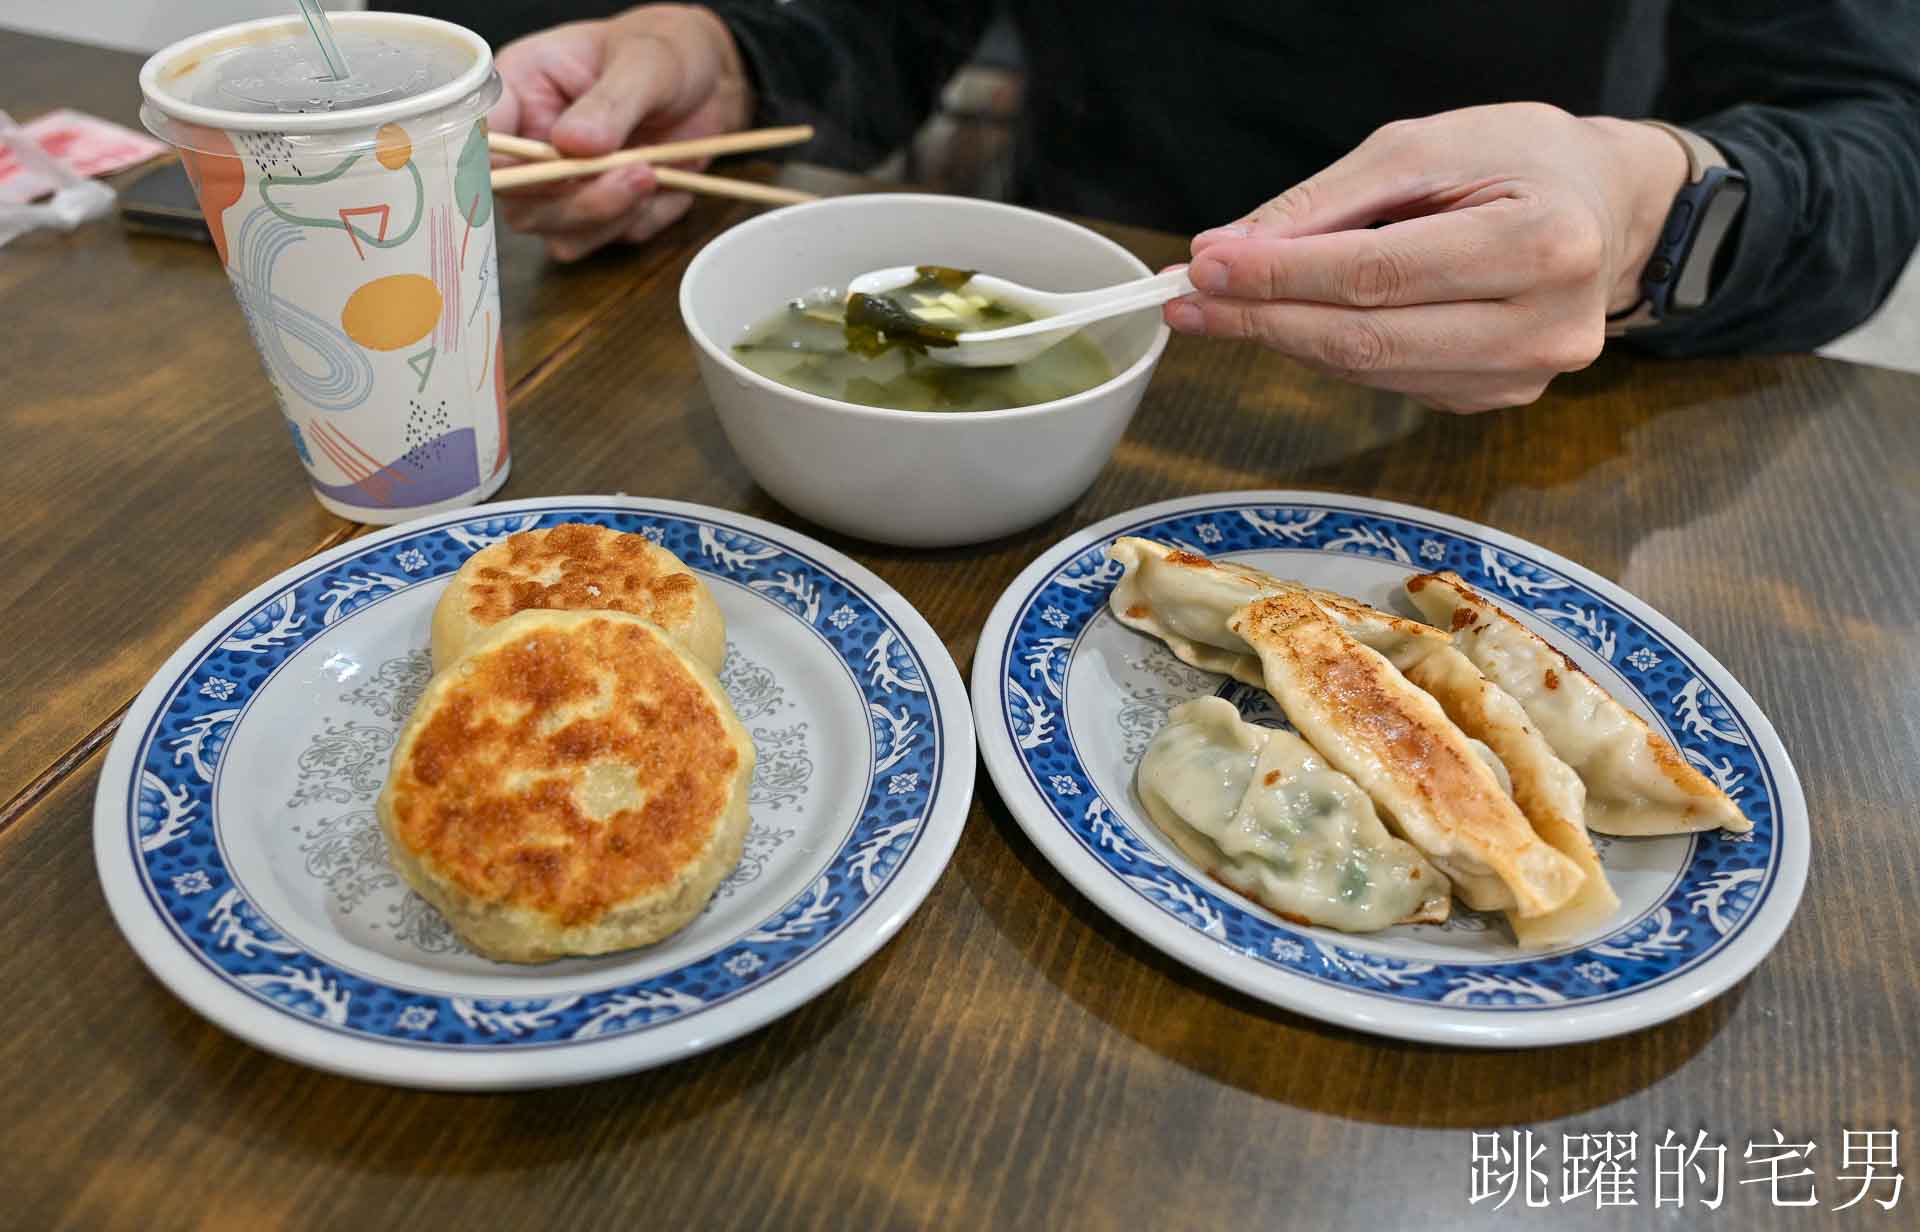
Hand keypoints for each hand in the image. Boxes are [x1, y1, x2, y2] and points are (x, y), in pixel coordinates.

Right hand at [490, 5, 752, 260]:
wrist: (711, 84)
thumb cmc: (667, 52)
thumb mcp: (646, 62)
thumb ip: (610, 102)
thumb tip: (573, 143)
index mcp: (518, 91)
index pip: (481, 140)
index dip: (500, 167)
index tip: (552, 169)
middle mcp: (527, 144)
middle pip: (520, 202)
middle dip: (579, 201)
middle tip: (637, 172)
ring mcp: (559, 185)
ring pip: (559, 232)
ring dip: (612, 215)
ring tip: (657, 173)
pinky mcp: (595, 213)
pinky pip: (607, 240)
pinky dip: (641, 221)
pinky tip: (666, 183)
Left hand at [1168, 104, 1688, 411]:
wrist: (1608, 207)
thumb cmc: (1520, 160)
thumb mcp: (1424, 147)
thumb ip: (1325, 204)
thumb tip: (1229, 250)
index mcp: (1541, 242)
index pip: (1377, 273)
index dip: (1280, 275)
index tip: (1206, 265)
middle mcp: (1544, 325)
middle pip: (1368, 339)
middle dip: (1264, 320)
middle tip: (1192, 303)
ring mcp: (1526, 375)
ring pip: (1371, 371)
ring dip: (1288, 340)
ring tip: (1227, 308)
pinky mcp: (1501, 399)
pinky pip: (1393, 382)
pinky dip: (1335, 352)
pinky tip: (1301, 321)